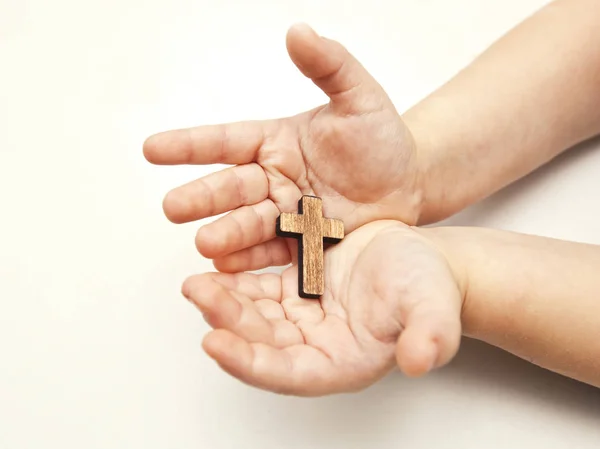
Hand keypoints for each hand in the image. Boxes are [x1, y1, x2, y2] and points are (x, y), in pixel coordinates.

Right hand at [144, 23, 423, 272]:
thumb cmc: (381, 140)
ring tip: (205, 244)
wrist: (408, 186)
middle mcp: (271, 179)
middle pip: (230, 187)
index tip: (152, 149)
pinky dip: (250, 260)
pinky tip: (229, 269)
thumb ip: (329, 66)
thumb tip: (297, 31)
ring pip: (248, 222)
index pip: (226, 140)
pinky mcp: (299, 245)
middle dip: (202, 197)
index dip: (190, 145)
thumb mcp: (360, 99)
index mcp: (275, 142)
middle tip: (172, 207)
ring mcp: (284, 215)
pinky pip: (272, 253)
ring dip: (225, 232)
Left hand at [182, 221, 462, 395]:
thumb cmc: (428, 285)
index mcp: (343, 362)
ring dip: (225, 301)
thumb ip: (430, 333)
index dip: (250, 363)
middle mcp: (315, 346)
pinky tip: (219, 263)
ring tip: (199, 282)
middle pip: (262, 342)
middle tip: (200, 294)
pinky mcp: (296, 290)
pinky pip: (259, 289)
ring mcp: (302, 318)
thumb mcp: (433, 305)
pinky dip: (238, 280)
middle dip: (228, 321)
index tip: (216, 344)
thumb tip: (420, 359)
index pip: (288, 373)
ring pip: (255, 316)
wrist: (420, 259)